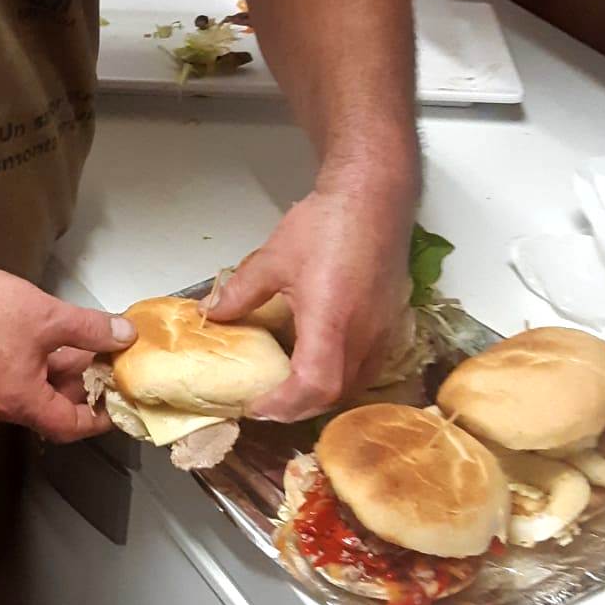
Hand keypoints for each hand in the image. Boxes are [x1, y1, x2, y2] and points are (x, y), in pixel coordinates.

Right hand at [0, 265, 134, 442]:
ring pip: (28, 394)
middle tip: (102, 364)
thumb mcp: (50, 317)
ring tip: (78, 346)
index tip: (117, 403)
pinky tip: (44, 341)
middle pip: (48, 410)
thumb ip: (92, 330)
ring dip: (55, 375)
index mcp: (20, 403)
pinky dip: (32, 368)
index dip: (99, 417)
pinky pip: (9, 382)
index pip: (69, 427)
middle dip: (78, 387)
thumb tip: (124, 336)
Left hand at [204, 176, 414, 421]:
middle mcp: (363, 334)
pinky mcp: (391, 325)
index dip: (285, 404)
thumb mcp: (273, 259)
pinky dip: (342, 377)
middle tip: (268, 404)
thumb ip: (240, 292)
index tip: (258, 405)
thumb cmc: (328, 223)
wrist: (373, 197)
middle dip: (299, 408)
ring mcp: (383, 332)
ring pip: (355, 385)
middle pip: (335, 395)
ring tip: (290, 390)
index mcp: (332, 321)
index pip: (314, 385)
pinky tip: (320, 364)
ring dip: (321, 396)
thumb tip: (212, 314)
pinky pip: (368, 367)